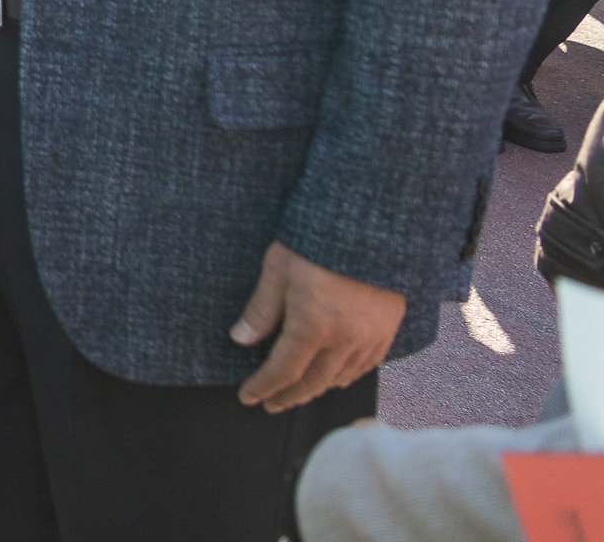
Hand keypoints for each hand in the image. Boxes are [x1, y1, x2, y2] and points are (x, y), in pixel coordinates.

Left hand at [231, 242, 403, 413]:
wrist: (372, 226)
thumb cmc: (317, 242)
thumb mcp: (277, 269)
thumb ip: (261, 310)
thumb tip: (240, 340)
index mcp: (313, 327)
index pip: (283, 371)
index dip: (263, 386)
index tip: (247, 396)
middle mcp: (345, 339)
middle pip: (314, 383)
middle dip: (289, 396)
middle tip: (271, 403)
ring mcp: (370, 337)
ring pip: (342, 377)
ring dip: (317, 389)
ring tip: (298, 391)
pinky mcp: (388, 329)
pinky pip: (367, 365)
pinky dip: (347, 376)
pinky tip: (336, 375)